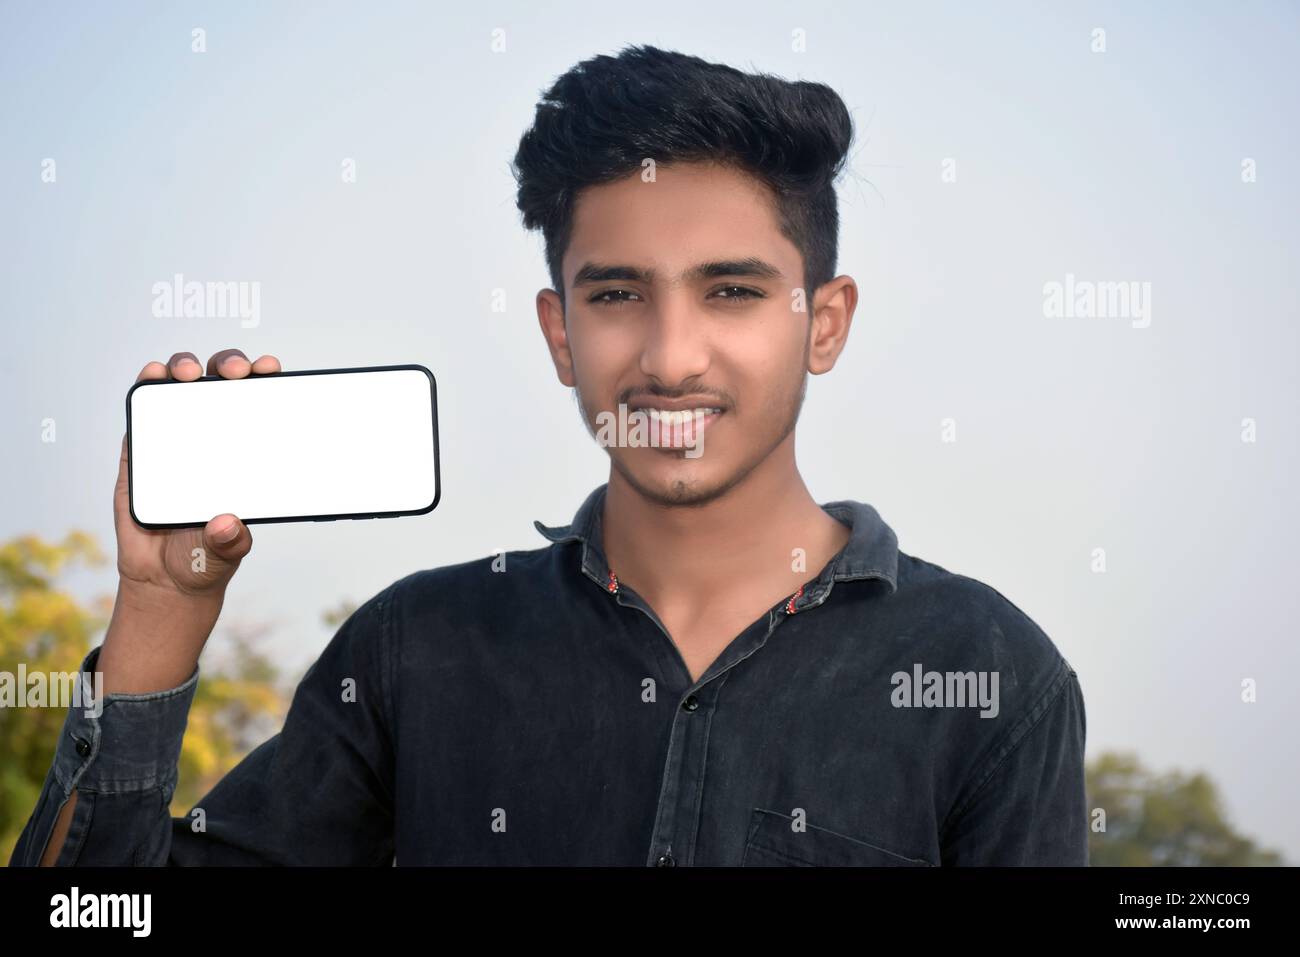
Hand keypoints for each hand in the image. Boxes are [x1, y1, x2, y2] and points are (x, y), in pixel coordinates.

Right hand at [114, 348, 280, 599]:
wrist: (163, 576)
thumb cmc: (206, 555)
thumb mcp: (227, 550)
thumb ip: (230, 539)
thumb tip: (226, 523)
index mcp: (244, 453)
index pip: (259, 406)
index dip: (266, 380)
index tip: (272, 369)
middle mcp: (213, 436)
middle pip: (222, 384)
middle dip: (230, 364)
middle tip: (236, 372)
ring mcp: (175, 437)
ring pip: (181, 388)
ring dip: (184, 367)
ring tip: (187, 373)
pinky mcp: (140, 448)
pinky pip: (142, 411)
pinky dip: (147, 386)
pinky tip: (153, 375)